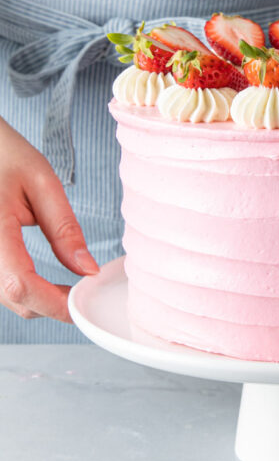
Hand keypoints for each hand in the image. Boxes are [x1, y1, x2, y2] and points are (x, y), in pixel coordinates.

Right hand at [0, 117, 98, 322]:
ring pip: (7, 297)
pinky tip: (46, 281)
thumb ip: (64, 229)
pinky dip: (26, 291)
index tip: (84, 302)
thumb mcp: (42, 183)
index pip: (20, 283)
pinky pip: (1, 286)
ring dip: (39, 300)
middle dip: (53, 304)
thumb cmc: (6, 156)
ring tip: (70, 286)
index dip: (54, 302)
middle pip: (14, 298)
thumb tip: (88, 270)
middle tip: (85, 291)